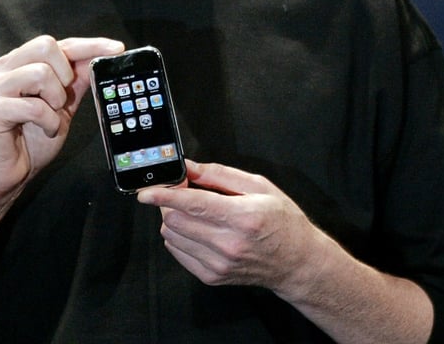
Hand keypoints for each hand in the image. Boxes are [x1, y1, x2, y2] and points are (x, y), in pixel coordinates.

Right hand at [0, 35, 123, 202]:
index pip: (58, 44)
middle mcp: (2, 69)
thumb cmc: (30, 140)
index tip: (117, 49)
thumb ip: (76, 80)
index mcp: (17, 63)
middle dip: (64, 75)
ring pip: (40, 73)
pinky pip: (34, 106)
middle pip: (46, 46)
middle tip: (62, 100)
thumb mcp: (61, 105)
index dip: (89, 44)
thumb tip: (101, 57)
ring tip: (50, 117)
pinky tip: (45, 131)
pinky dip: (48, 122)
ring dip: (55, 101)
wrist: (6, 177)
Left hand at [137, 160, 317, 297]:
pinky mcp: (212, 276)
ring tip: (194, 211)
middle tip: (182, 191)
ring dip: (173, 219)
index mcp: (242, 216)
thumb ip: (220, 174)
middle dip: (170, 201)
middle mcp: (228, 243)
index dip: (164, 195)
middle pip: (175, 220)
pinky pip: (177, 252)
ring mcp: (219, 263)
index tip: (146, 191)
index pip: (192, 205)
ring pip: (172, 236)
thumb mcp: (259, 186)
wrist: (297, 263)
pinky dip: (178, 236)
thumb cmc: (282, 221)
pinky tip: (196, 228)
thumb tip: (189, 167)